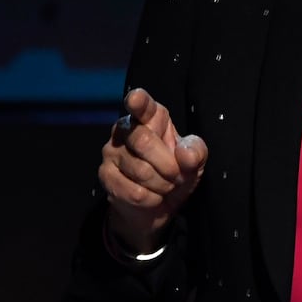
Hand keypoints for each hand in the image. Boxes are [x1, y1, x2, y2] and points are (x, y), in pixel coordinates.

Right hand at [98, 87, 208, 255]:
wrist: (158, 203)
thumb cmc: (176, 171)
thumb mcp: (194, 160)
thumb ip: (195, 152)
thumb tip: (184, 154)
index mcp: (150, 117)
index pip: (142, 105)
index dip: (138, 101)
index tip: (135, 98)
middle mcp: (126, 129)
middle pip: (143, 141)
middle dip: (168, 165)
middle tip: (177, 174)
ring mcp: (111, 152)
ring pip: (141, 170)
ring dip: (163, 184)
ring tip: (165, 185)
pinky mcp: (105, 176)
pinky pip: (133, 192)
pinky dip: (152, 198)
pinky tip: (153, 196)